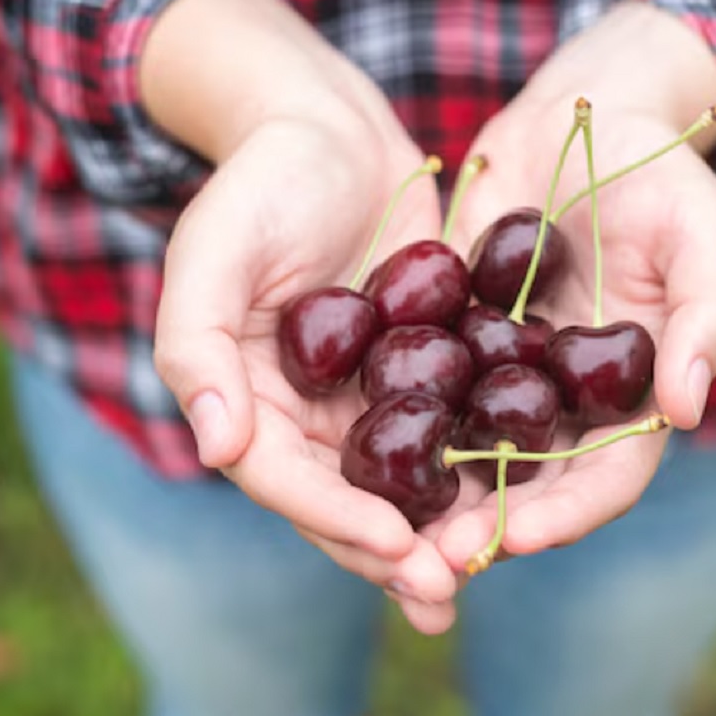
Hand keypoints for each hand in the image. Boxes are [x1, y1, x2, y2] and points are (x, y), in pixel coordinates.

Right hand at [144, 0, 458, 632]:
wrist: (328, 126)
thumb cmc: (259, 182)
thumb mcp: (212, 253)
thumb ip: (197, 348)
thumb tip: (218, 448)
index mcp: (244, 400)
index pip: (285, 481)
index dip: (336, 520)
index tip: (394, 548)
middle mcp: (302, 413)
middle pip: (344, 501)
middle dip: (392, 551)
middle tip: (446, 588)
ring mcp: (362, 396)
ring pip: (399, 482)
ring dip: (437, 531)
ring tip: (482, 568)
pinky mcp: (420, 368)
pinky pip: (446, 430)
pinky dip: (475, 469)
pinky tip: (518, 498)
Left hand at [435, 0, 715, 569]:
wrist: (587, 114)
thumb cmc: (662, 173)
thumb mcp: (702, 236)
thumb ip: (705, 319)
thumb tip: (687, 411)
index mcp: (639, 395)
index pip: (609, 478)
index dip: (567, 515)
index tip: (515, 536)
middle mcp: (571, 399)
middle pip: (531, 485)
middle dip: (485, 526)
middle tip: (431, 561)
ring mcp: (512, 372)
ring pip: (471, 452)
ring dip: (433, 495)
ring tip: (385, 527)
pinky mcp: (461, 337)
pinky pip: (428, 391)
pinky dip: (400, 425)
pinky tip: (353, 447)